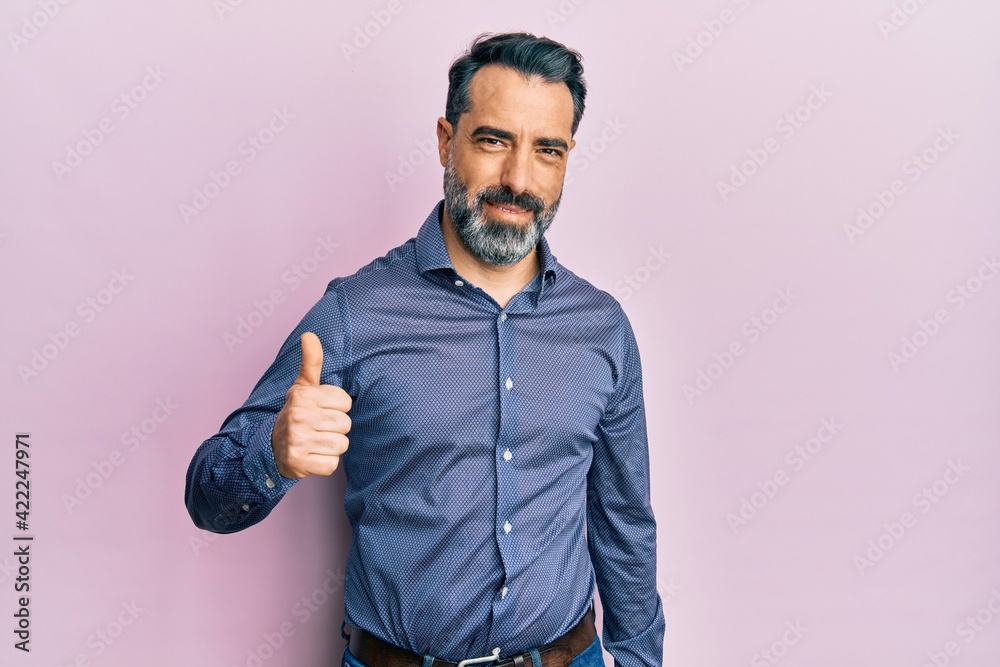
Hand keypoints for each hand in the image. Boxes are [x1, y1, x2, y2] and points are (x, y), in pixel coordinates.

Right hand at [271, 332, 351, 478]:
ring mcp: (298, 441)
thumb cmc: (297, 414)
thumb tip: (309, 335)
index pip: (345, 402)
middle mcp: (298, 416)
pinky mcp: (299, 463)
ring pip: (341, 445)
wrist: (271, 449)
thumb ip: (311, 362)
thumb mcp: (302, 387)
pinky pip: (332, 465)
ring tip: (315, 442)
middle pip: (345, 424)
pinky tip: (312, 456)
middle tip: (318, 428)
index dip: (337, 408)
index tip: (321, 410)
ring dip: (331, 447)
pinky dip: (325, 464)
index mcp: (302, 395)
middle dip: (335, 428)